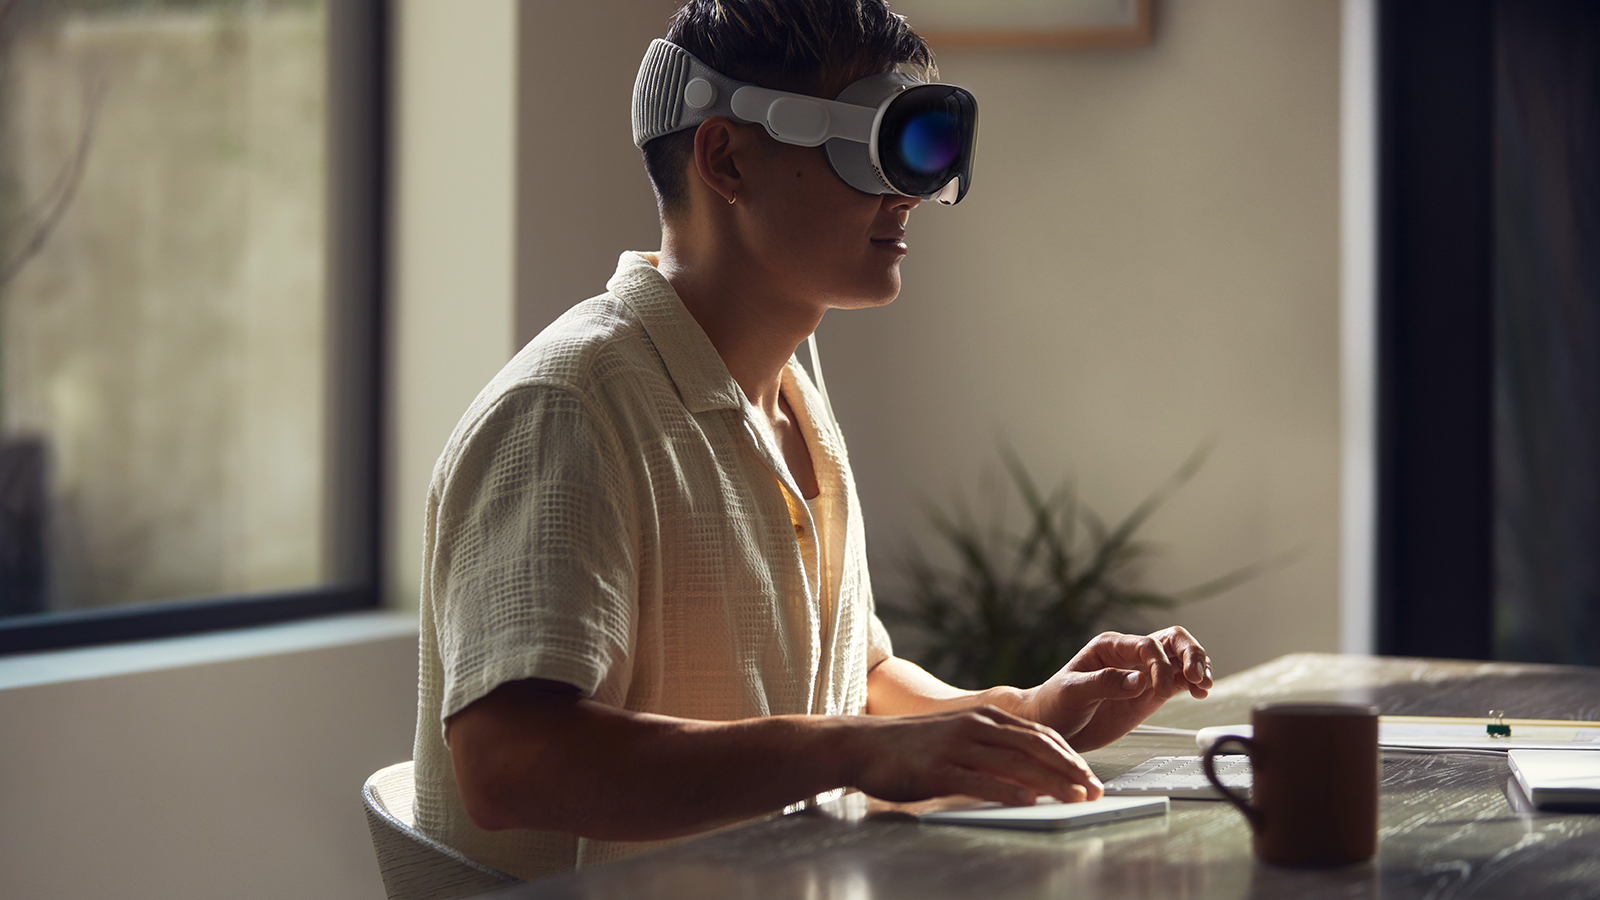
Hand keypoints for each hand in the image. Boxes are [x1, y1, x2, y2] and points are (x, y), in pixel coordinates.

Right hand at [842, 705, 1103, 805]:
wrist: (862, 744)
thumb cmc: (911, 747)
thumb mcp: (958, 740)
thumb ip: (992, 754)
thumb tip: (1029, 779)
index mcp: (984, 716)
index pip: (1039, 734)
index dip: (1069, 755)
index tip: (1091, 776)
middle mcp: (976, 725)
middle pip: (1035, 745)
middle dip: (1071, 769)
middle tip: (1096, 790)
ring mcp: (957, 745)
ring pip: (1015, 762)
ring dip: (1050, 781)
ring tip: (1075, 797)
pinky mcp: (938, 768)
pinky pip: (981, 779)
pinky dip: (1008, 790)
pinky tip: (1029, 801)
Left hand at [1022, 627, 1213, 751]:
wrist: (1052, 728)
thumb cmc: (1054, 704)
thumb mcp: (1072, 692)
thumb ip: (1105, 683)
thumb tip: (1139, 680)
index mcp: (1110, 646)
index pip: (1146, 645)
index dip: (1159, 664)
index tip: (1157, 690)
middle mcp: (1129, 656)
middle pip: (1172, 642)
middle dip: (1190, 654)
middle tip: (1197, 676)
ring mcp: (1142, 674)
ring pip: (1180, 660)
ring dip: (1197, 667)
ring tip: (1203, 685)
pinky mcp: (1148, 694)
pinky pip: (1178, 682)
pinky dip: (1193, 684)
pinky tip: (1200, 692)